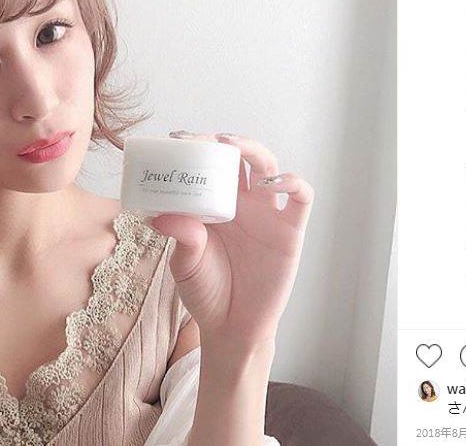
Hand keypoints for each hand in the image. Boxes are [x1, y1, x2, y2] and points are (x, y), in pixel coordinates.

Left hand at [149, 131, 314, 350]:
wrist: (231, 328)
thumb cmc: (207, 292)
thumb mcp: (185, 264)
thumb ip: (182, 239)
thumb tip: (164, 216)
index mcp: (215, 206)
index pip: (209, 165)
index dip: (197, 147)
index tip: (176, 139)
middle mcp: (242, 204)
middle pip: (240, 157)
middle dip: (224, 142)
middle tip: (204, 139)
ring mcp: (267, 215)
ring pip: (268, 166)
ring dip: (253, 149)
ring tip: (232, 146)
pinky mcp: (290, 231)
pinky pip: (301, 197)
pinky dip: (292, 181)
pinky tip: (274, 181)